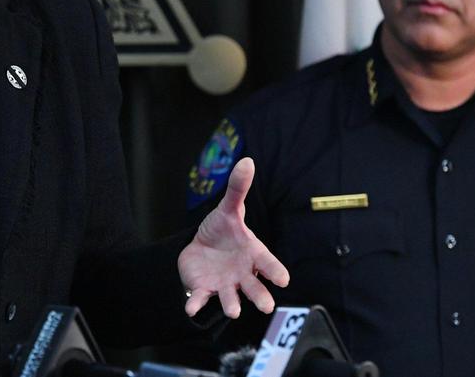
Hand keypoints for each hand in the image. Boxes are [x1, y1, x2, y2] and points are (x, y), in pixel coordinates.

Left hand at [177, 157, 288, 318]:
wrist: (201, 247)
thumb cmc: (222, 230)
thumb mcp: (228, 209)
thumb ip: (237, 189)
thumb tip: (247, 161)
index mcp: (252, 254)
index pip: (267, 263)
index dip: (275, 271)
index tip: (284, 279)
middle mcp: (242, 274)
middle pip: (255, 287)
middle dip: (260, 297)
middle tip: (266, 306)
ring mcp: (225, 284)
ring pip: (231, 298)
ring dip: (232, 305)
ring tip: (234, 312)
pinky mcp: (206, 290)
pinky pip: (201, 299)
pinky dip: (196, 305)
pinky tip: (190, 309)